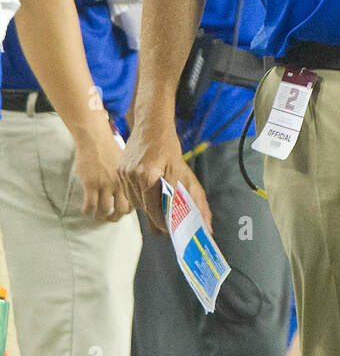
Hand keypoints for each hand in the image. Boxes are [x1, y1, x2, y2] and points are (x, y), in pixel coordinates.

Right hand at [73, 121, 131, 222]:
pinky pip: (90, 205)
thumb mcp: (125, 164)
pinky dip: (88, 211)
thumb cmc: (109, 149)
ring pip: (105, 210)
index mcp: (130, 180)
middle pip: (122, 210)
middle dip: (116, 217)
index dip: (129, 210)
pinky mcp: (90, 184)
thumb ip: (127, 178)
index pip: (134, 202)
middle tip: (111, 218)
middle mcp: (119, 184)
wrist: (95, 138)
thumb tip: (131, 191)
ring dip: (101, 217)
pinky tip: (87, 210)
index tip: (123, 211)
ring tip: (98, 216)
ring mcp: (105, 184)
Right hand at [119, 119, 212, 235]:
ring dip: (146, 205)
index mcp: (147, 176)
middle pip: (144, 208)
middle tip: (167, 221)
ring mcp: (123, 174)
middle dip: (155, 215)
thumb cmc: (167, 146)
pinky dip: (139, 195)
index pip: (153, 210)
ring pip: (135, 202)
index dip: (161, 222)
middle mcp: (132, 176)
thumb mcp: (183, 171)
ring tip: (158, 201)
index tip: (169, 230)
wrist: (150, 125)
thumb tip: (206, 222)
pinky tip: (147, 190)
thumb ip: (194, 198)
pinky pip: (129, 192)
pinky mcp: (119, 172)